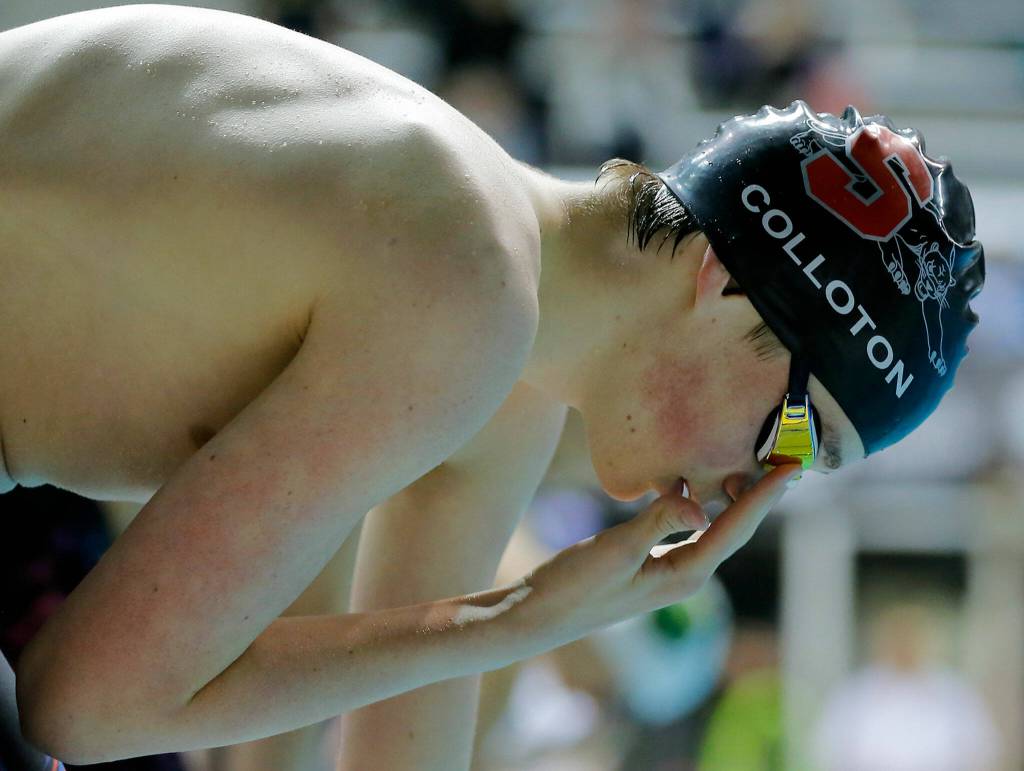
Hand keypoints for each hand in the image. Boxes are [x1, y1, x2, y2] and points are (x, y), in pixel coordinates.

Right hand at [512, 464, 802, 651]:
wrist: (537, 615)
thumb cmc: (574, 585)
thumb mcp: (617, 549)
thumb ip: (659, 521)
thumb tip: (701, 505)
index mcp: (686, 573)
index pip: (737, 526)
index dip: (766, 493)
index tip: (793, 465)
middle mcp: (684, 574)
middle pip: (734, 528)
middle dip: (759, 495)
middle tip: (781, 457)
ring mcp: (666, 572)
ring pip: (711, 528)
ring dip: (728, 498)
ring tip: (745, 464)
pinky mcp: (645, 566)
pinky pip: (683, 529)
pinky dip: (692, 504)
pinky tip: (681, 483)